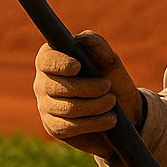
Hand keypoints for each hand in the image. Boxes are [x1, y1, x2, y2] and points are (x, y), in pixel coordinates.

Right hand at [33, 31, 143, 162]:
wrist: (122, 110)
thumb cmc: (111, 78)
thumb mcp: (108, 60)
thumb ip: (96, 45)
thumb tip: (81, 38)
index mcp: (52, 60)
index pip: (46, 61)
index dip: (60, 64)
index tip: (78, 66)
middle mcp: (43, 82)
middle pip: (58, 87)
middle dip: (88, 87)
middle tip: (108, 86)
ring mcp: (46, 106)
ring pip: (67, 108)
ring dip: (95, 106)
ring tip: (112, 102)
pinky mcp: (54, 127)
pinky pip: (69, 127)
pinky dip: (93, 123)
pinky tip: (108, 119)